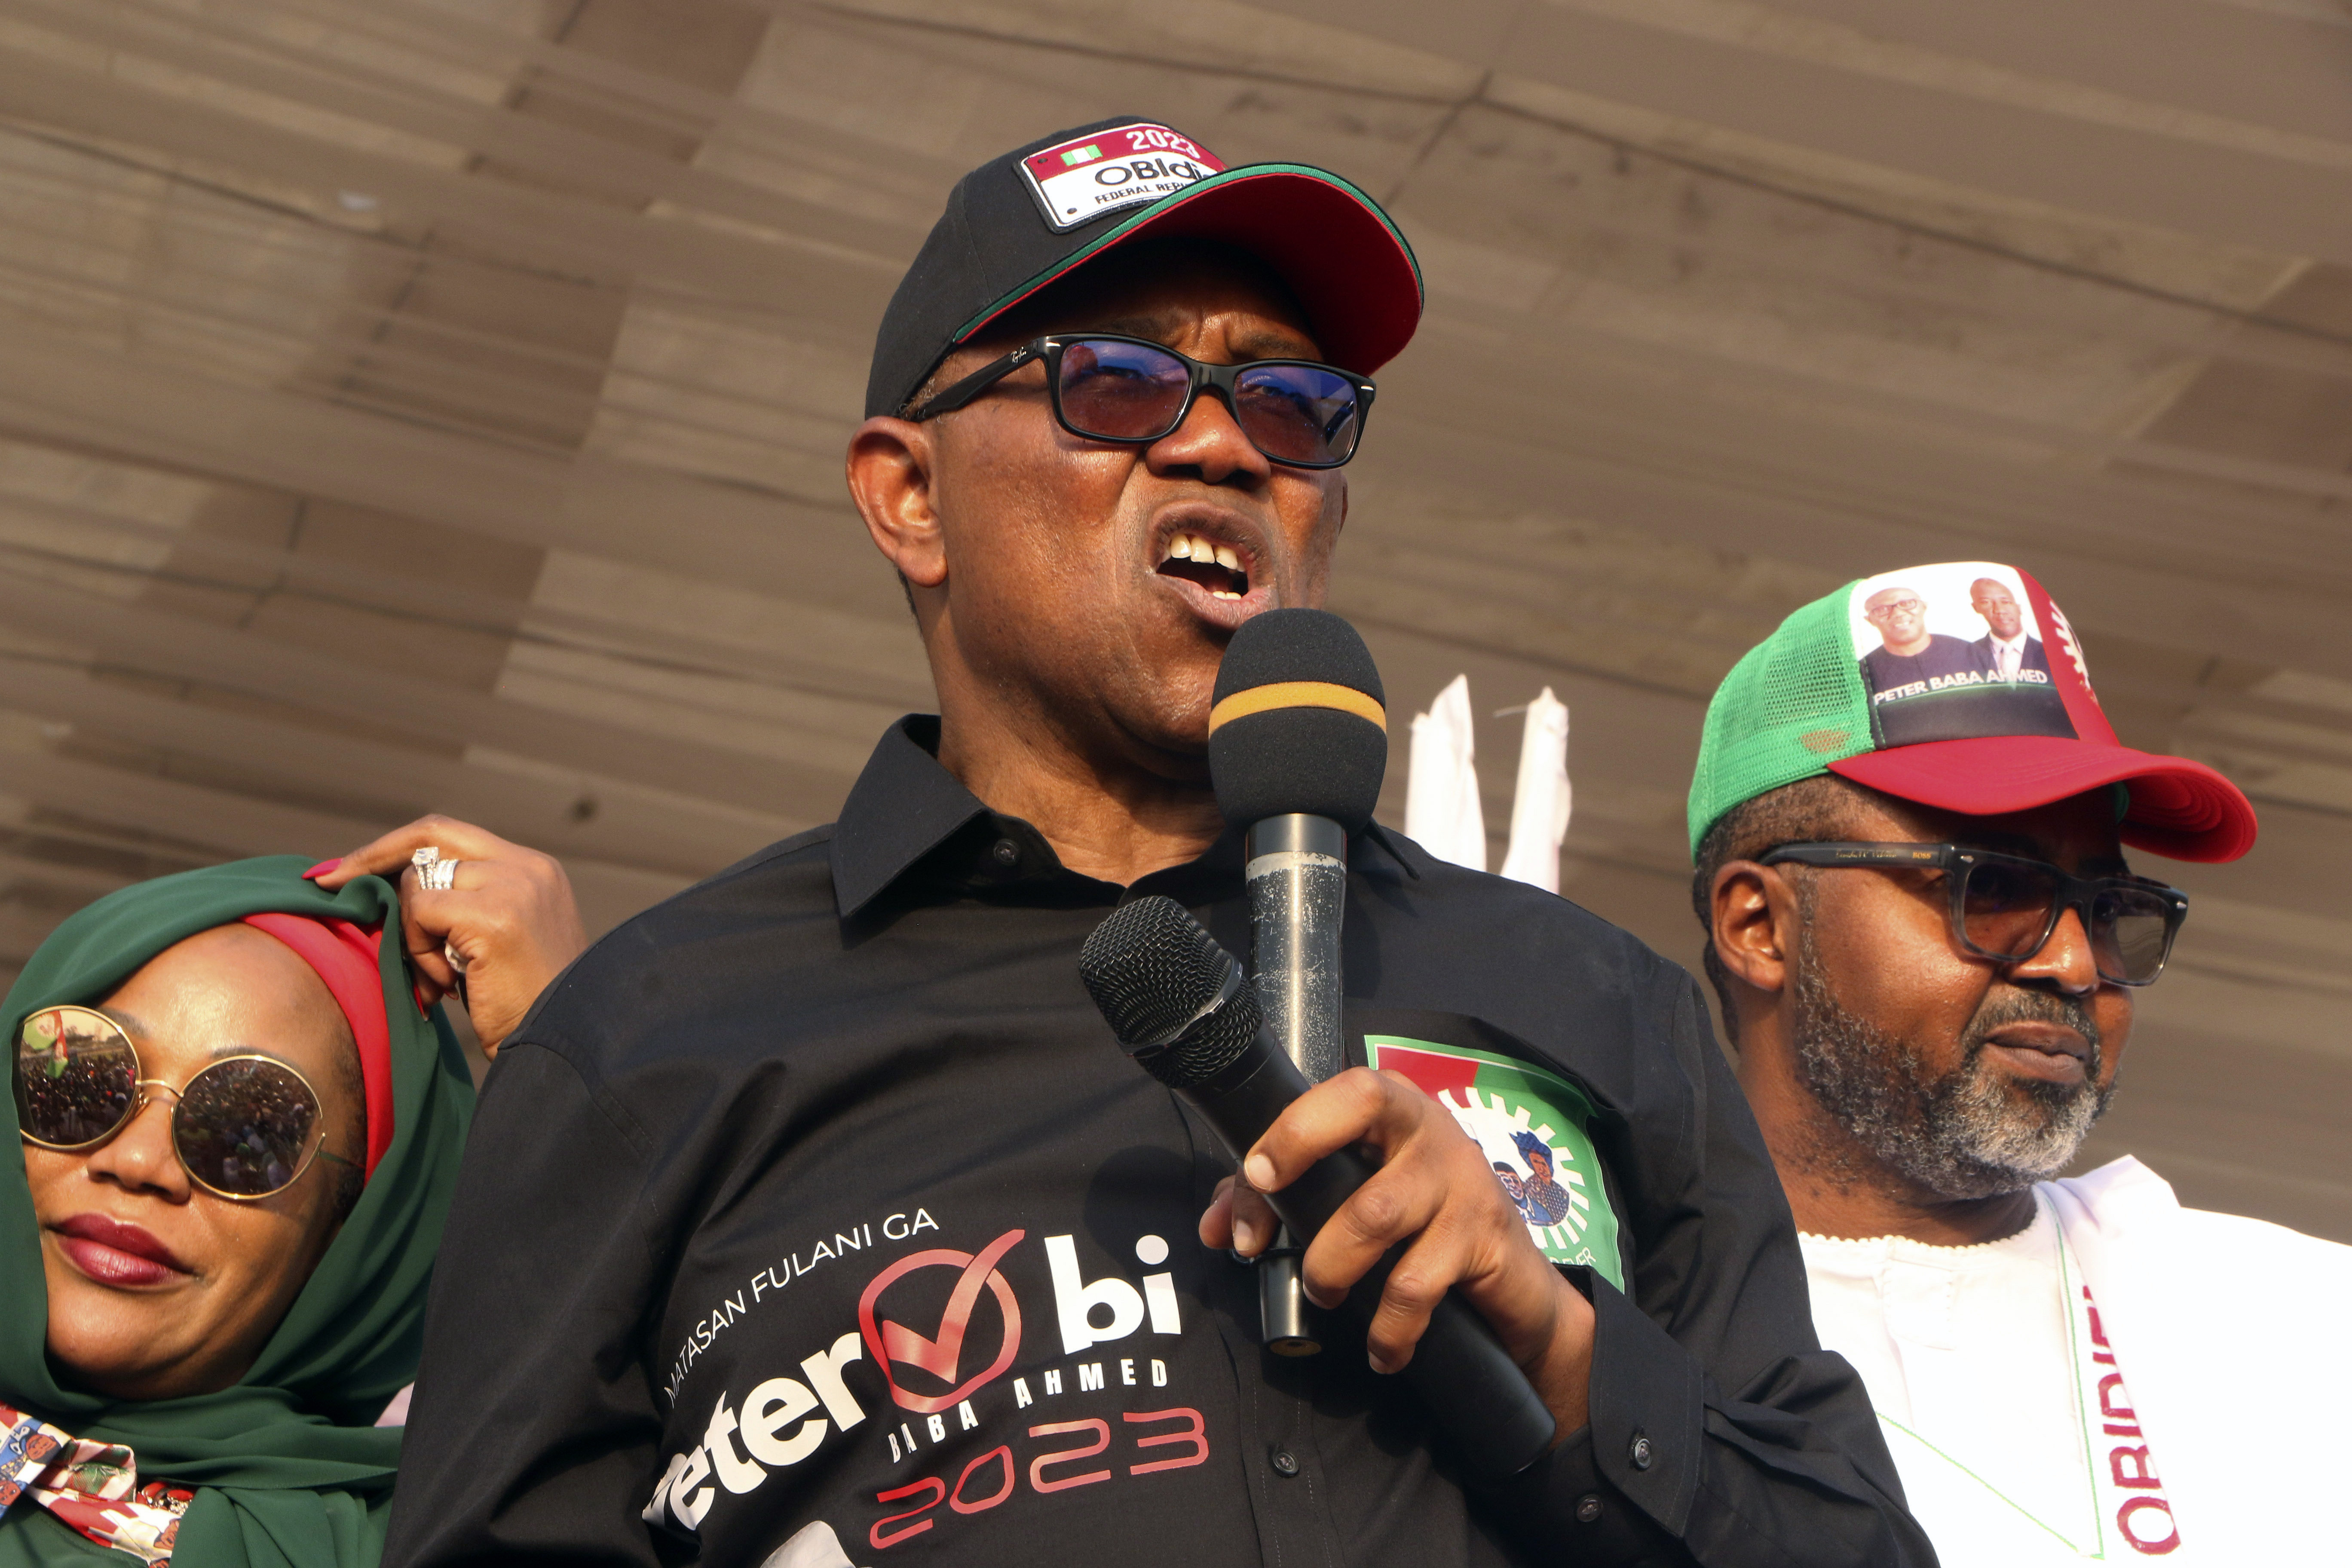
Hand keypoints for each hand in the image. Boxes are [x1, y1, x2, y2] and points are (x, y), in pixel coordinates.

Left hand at [312, 815, 587, 1055]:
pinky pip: (421, 913)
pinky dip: (418, 951)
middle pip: (430, 835)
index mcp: (534, 870)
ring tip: (437, 980)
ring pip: (419, 882)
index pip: (452, 834)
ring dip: (412, 935)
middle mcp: (528, 867)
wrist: (564, 1047)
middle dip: (370, 857)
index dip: (395, 846)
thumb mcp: (502, 940)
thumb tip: (396, 890)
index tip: (349, 868)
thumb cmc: (526, 1006)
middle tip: (329, 883)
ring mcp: (515, 886)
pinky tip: (445, 984)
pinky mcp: (495, 916)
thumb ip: (468, 904)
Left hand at [1198, 1067, 1594, 1436]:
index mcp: (1390, 1105)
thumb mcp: (1345, 1197)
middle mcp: (1430, 1127)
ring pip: (1378, 1212)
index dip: (1294, 1128)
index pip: (1345, 1090)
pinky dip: (1387, 1329)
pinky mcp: (1485, 1237)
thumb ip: (1273, 1202)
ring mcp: (1463, 1179)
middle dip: (1303, 1174)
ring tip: (1325, 1296)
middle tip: (1273, 1247)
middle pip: (1363, 1119)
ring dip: (1333, 1265)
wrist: (1514, 1283)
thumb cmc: (1415, 1224)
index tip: (1257, 1176)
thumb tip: (1217, 1230)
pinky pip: (1416, 1286)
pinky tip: (1380, 1350)